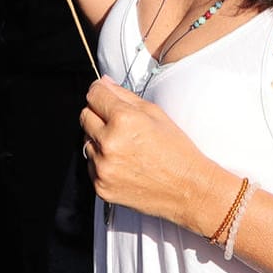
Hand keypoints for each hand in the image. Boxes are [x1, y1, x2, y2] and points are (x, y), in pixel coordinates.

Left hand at [80, 78, 222, 226]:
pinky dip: (102, 161)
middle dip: (98, 115)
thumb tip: (103, 83)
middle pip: (85, 116)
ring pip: (86, 141)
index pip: (94, 94)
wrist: (187, 189)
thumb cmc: (177, 152)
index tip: (103, 94)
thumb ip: (124, 95)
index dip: (99, 92)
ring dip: (99, 139)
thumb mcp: (155, 113)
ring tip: (125, 146)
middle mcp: (109, 144)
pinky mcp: (100, 186)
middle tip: (119, 123)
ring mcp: (103, 167)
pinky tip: (123, 162)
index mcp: (124, 120)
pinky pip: (91, 164)